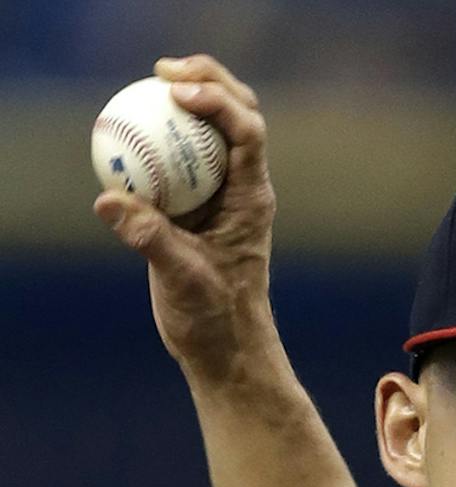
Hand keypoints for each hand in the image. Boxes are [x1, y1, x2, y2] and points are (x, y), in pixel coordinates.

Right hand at [93, 56, 275, 382]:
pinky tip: (132, 126)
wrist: (226, 349)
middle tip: (163, 71)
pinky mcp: (199, 205)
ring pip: (212, 130)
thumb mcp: (183, 281)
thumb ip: (150, 239)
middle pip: (236, 115)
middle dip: (207, 81)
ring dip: (187, 99)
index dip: (216, 101)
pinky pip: (181, 157)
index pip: (246, 132)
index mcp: (251, 199)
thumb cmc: (216, 321)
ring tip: (152, 82)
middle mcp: (242, 189)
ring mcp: (222, 195)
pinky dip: (162, 135)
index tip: (176, 93)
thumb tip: (108, 200)